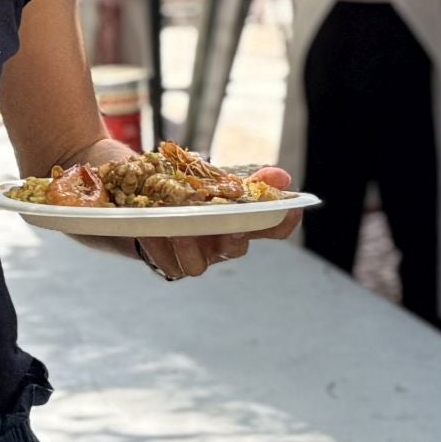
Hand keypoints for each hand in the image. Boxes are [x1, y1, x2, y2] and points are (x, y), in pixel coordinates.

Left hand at [136, 166, 301, 279]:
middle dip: (235, 238)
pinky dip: (160, 246)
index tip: (292, 209)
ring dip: (190, 246)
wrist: (148, 201)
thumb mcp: (216, 181)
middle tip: (232, 226)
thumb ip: (246, 180)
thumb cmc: (191, 194)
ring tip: (179, 229)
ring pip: (198, 264)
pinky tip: (154, 231)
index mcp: (240, 222)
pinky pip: (167, 262)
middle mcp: (222, 243)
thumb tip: (282, 177)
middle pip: (236, 248)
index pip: (273, 227)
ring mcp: (196, 256)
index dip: (284, 221)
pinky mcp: (168, 263)